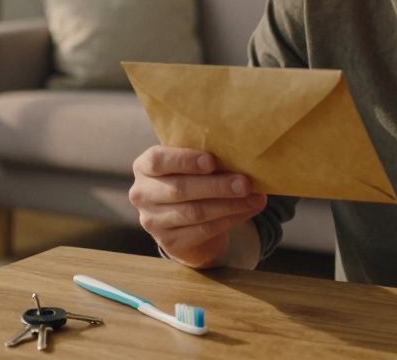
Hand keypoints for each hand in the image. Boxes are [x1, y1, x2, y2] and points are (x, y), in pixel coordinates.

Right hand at [129, 145, 266, 267]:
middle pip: (180, 189)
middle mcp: (142, 194)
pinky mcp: (169, 242)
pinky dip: (229, 219)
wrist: (186, 221)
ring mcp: (152, 221)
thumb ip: (204, 158)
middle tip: (245, 183)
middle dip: (216, 186)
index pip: (158, 161)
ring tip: (254, 198)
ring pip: (194, 212)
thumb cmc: (191, 180)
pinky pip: (203, 230)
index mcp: (145, 167)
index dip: (185, 160)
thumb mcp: (190, 165)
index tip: (212, 160)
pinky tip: (247, 210)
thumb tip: (239, 154)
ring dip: (229, 205)